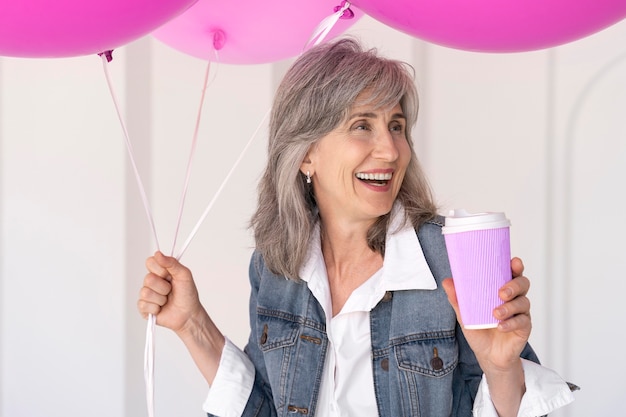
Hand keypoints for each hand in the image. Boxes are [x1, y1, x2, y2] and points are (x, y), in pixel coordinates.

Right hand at [137, 251, 203, 333]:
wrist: (188, 314)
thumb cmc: (188, 294)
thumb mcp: (184, 275)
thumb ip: (172, 263)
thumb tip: (158, 254)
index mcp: (161, 271)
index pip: (150, 262)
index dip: (161, 270)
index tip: (170, 275)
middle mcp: (152, 281)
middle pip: (147, 278)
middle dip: (163, 287)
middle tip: (171, 290)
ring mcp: (147, 294)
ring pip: (145, 292)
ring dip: (161, 298)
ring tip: (167, 300)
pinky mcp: (144, 308)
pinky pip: (143, 305)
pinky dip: (156, 308)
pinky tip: (161, 308)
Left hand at [442, 257, 531, 372]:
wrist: (487, 355)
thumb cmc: (479, 330)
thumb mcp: (465, 314)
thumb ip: (457, 299)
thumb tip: (447, 281)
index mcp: (501, 290)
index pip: (511, 273)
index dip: (515, 266)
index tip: (513, 262)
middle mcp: (514, 299)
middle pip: (522, 284)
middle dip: (514, 285)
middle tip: (501, 292)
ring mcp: (521, 313)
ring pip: (523, 302)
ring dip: (509, 307)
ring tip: (496, 313)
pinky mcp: (524, 328)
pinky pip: (522, 322)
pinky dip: (511, 323)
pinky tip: (501, 326)